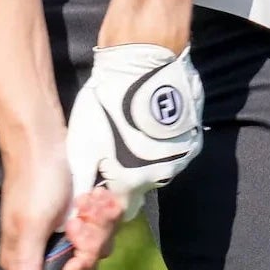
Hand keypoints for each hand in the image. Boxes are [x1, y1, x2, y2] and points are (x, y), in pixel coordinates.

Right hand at [0, 130, 119, 269]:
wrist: (44, 137)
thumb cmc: (35, 178)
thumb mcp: (31, 221)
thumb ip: (27, 261)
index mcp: (27, 259)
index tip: (75, 260)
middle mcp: (46, 250)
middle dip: (88, 246)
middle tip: (79, 220)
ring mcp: (65, 233)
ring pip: (96, 248)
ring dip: (97, 225)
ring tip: (86, 201)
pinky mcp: (80, 216)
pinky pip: (102, 228)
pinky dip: (102, 213)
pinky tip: (95, 196)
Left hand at [65, 43, 204, 218]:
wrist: (142, 61)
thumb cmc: (107, 101)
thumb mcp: (83, 142)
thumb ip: (83, 180)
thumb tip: (76, 205)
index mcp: (132, 181)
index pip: (120, 208)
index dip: (107, 198)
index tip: (100, 181)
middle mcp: (161, 176)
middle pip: (141, 188)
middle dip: (127, 177)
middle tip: (115, 150)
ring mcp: (181, 158)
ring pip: (158, 169)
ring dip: (146, 159)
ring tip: (132, 132)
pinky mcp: (193, 139)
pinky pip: (175, 152)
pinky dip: (162, 144)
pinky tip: (151, 125)